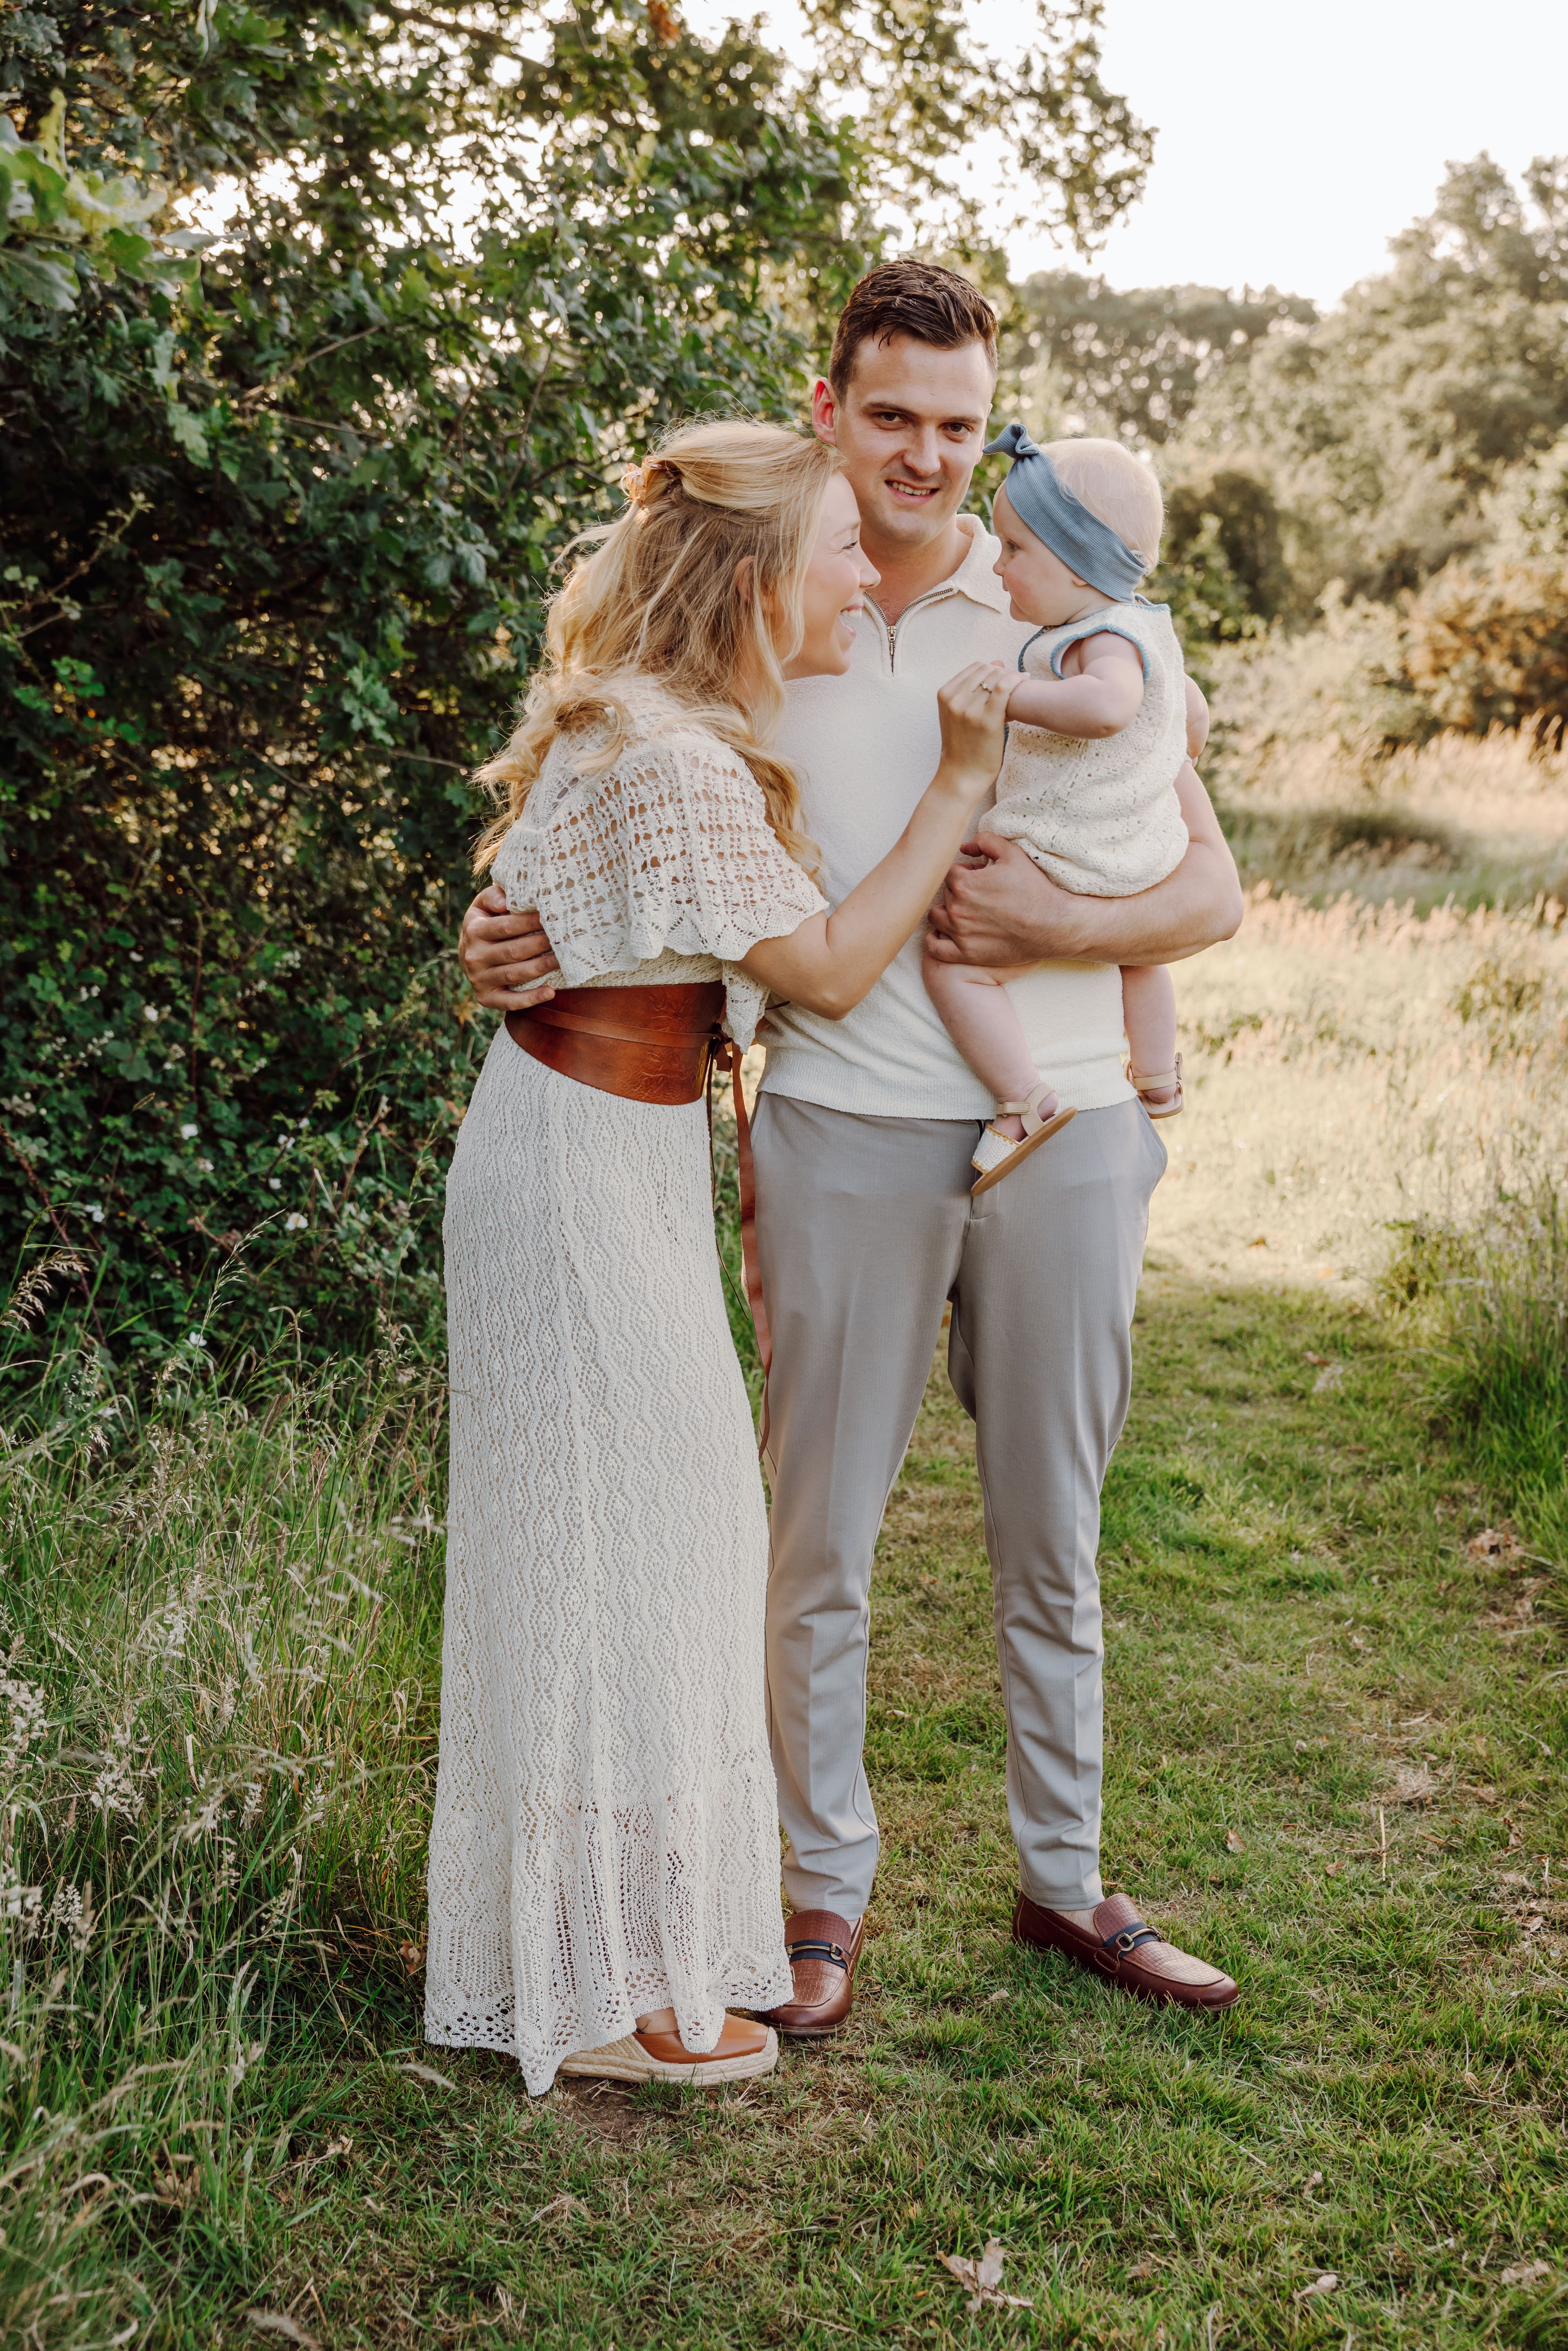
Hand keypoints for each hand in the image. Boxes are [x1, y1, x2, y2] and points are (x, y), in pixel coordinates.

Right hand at [459, 884, 559, 1008]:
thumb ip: (493, 896)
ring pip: (515, 974)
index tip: (552, 917)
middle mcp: (474, 956)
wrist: (468, 955)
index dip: (530, 922)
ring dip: (541, 968)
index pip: (506, 927)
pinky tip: (551, 992)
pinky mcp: (486, 998)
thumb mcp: (482, 906)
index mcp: (474, 931)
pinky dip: (531, 999)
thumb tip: (505, 901)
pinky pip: (510, 1002)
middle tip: (564, 939)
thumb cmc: (485, 925)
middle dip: (541, 944)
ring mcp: (479, 980)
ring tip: (563, 960)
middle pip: (513, 951)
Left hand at [926, 834, 1085, 965]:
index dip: (966, 872)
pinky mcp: (966, 953)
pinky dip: (934, 940)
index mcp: (963, 883)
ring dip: (947, 912)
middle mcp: (956, 908)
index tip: (982, 878)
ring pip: (936, 917)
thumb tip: (963, 847)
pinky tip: (943, 934)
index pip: (950, 872)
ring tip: (966, 912)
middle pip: (945, 893)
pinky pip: (935, 948)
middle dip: (960, 891)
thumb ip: (984, 840)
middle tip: (983, 895)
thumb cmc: (1034, 889)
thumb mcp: (1012, 854)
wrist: (1053, 924)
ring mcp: (959, 933)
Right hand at [935, 661, 1010, 785]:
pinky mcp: (987, 719)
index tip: (1004, 679)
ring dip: (1012, 676)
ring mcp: (969, 709)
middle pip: (987, 670)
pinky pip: (1005, 687)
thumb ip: (976, 686)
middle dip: (1003, 673)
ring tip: (1021, 684)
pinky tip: (1025, 681)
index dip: (993, 670)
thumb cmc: (964, 745)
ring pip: (997, 676)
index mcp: (945, 694)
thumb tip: (997, 661)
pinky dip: (1017, 680)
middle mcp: (954, 699)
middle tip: (1015, 683)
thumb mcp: (961, 713)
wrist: (962, 774)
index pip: (975, 668)